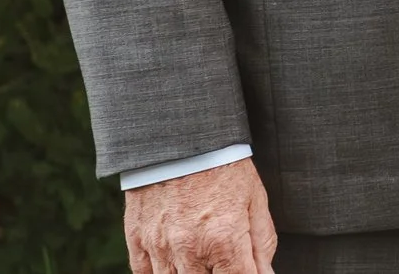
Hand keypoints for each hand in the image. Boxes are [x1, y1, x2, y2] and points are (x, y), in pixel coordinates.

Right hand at [124, 158, 276, 273]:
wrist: (179, 138)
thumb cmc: (223, 167)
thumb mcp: (255, 198)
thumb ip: (261, 242)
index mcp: (223, 239)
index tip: (248, 271)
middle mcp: (189, 249)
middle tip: (224, 262)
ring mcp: (159, 247)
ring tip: (203, 259)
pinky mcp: (137, 241)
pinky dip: (161, 273)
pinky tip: (177, 263)